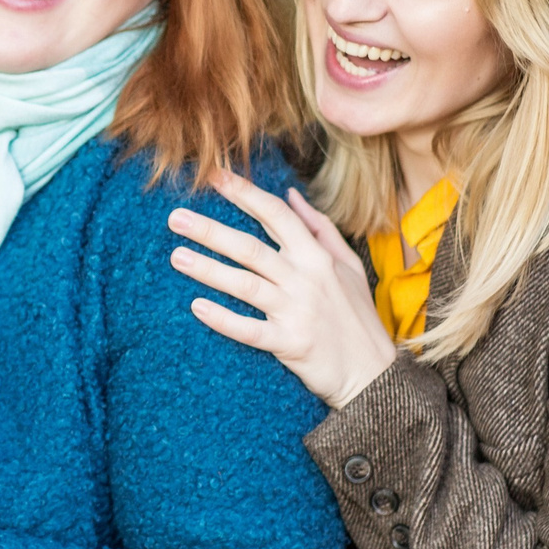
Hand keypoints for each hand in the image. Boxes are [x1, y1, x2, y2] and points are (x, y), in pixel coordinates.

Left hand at [168, 168, 398, 408]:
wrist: (373, 372)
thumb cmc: (356, 316)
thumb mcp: (349, 265)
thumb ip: (320, 228)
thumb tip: (291, 194)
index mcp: (317, 256)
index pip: (276, 215)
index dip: (244, 193)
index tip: (214, 176)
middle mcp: (306, 279)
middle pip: (251, 248)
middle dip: (211, 230)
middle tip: (175, 218)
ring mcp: (297, 311)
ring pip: (245, 284)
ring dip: (208, 269)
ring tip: (177, 257)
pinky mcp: (290, 344)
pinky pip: (250, 330)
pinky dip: (223, 319)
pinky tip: (197, 307)